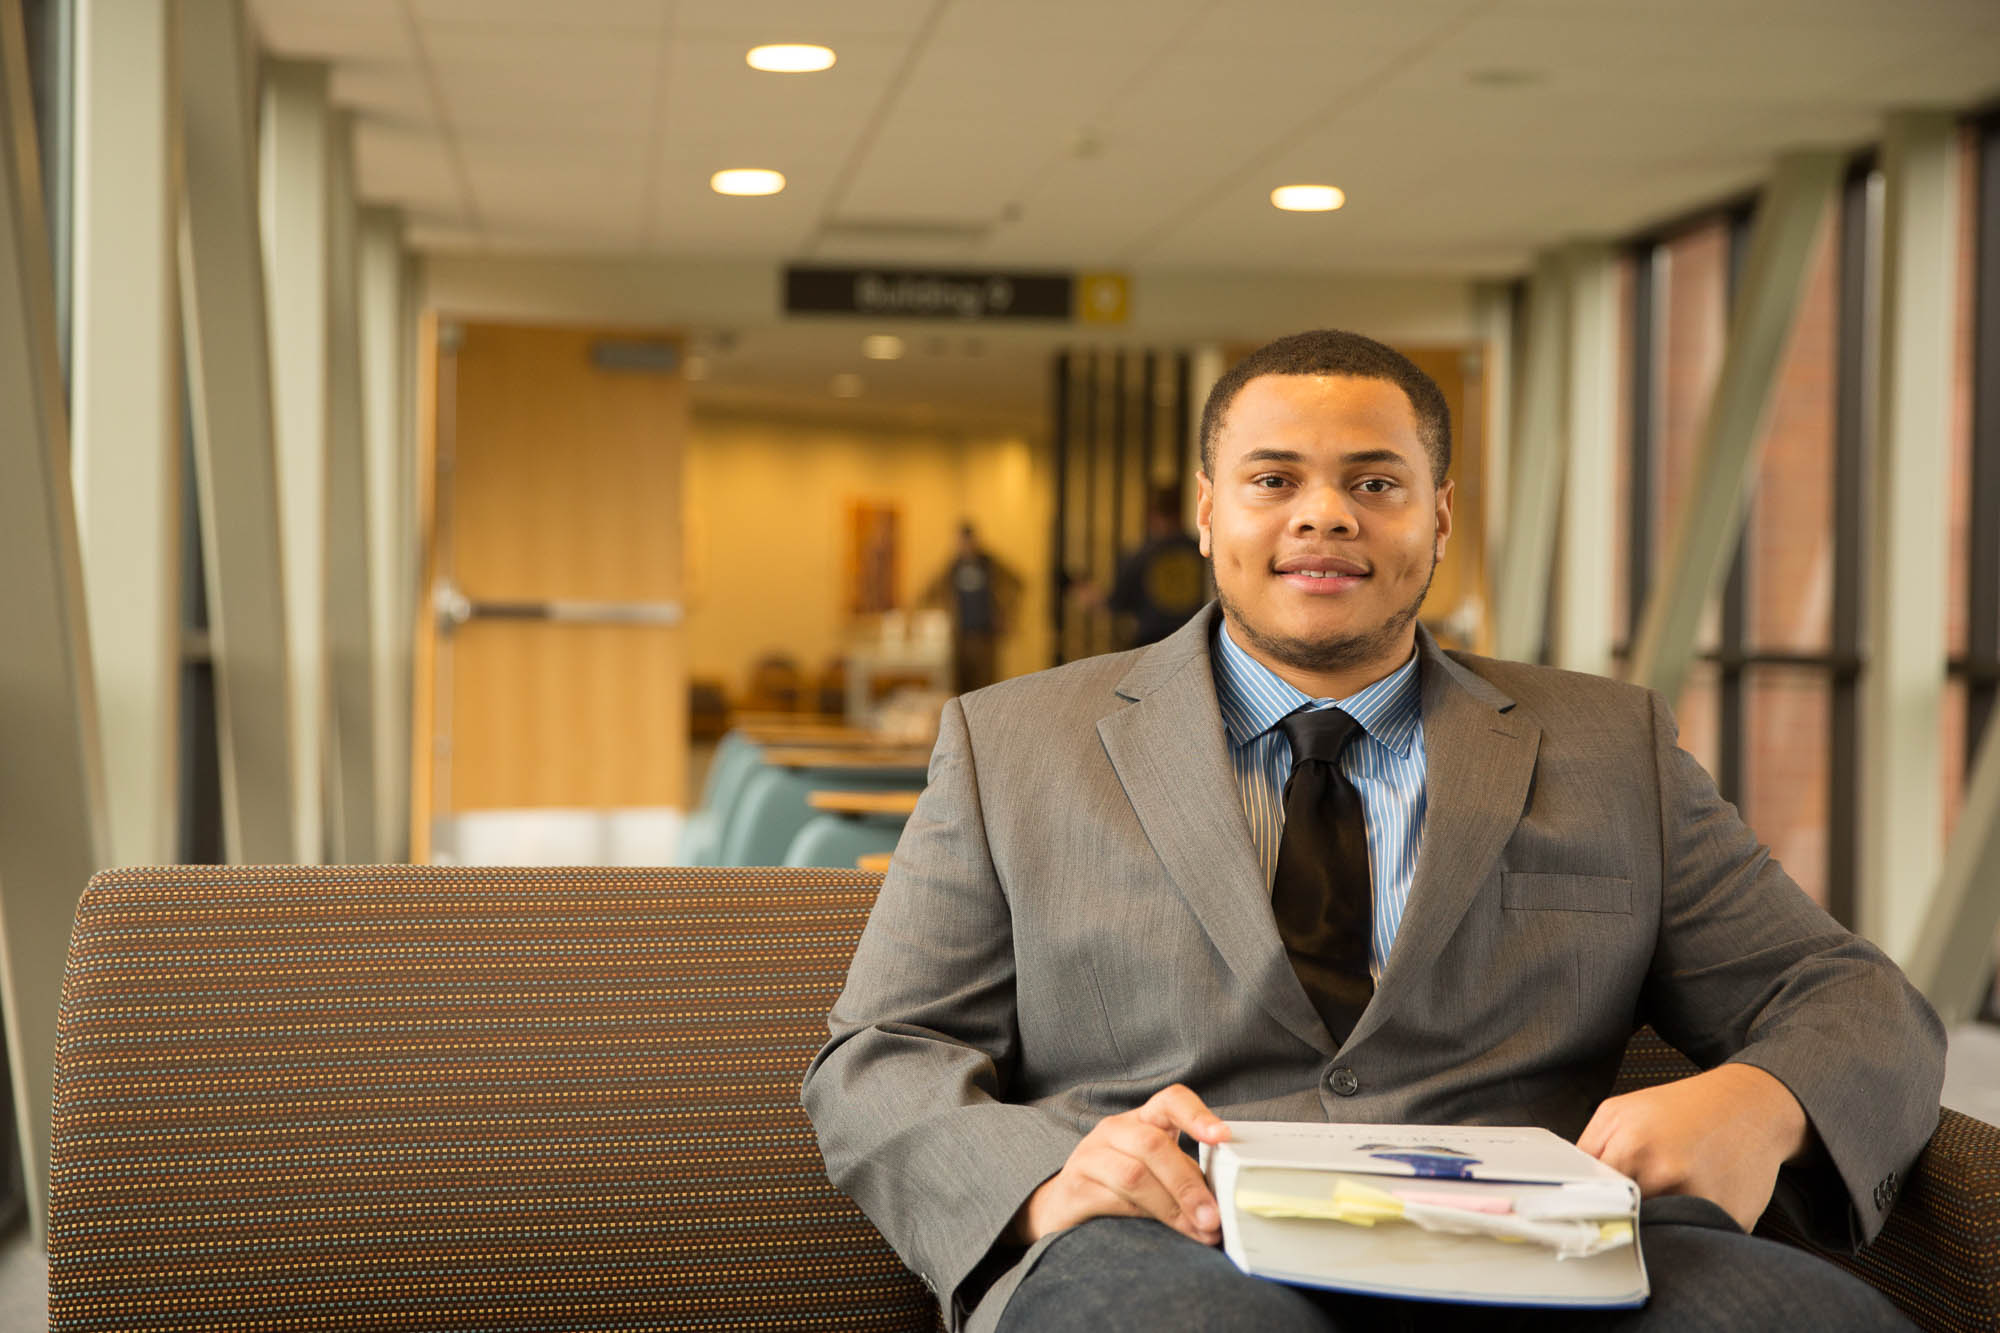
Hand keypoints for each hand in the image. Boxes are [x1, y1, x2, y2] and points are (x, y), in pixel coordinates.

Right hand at [1009, 1084, 1229, 1246]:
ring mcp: (1090, 1156)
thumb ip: (1186, 1176)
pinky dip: (1144, 1219)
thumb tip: (1227, 1202)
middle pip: (1154, 1145)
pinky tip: (1161, 1233)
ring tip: (1197, 1231)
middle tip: (1213, 1218)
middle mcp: (1114, 1130)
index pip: (1171, 1100)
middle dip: (1188, 1185)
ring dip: (1171, 1207)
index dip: (1198, 1115)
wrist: (1062, 1206)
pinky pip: (1113, 1201)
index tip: (1223, 1137)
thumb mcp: (1156, 1172)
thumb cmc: (1120, 1187)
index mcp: (1142, 1120)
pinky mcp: (1075, 1187)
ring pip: (1135, 1175)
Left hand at [1578, 1062, 1810, 1231]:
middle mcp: (1666, 1176)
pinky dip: (1694, 1230)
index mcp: (1632, 1147)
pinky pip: (1698, 1239)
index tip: (1588, 1215)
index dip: (1589, 1207)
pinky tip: (1699, 1202)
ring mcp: (1702, 1201)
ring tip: (1668, 1198)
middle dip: (1623, 1218)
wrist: (1751, 1106)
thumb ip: (1588, 1151)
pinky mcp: (1733, 1220)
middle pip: (1625, 1220)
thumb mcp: (1619, 1112)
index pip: (1593, 1198)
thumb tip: (1567, 1187)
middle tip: (1631, 1204)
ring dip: (1658, 1227)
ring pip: (1660, 1235)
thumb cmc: (1682, 1108)